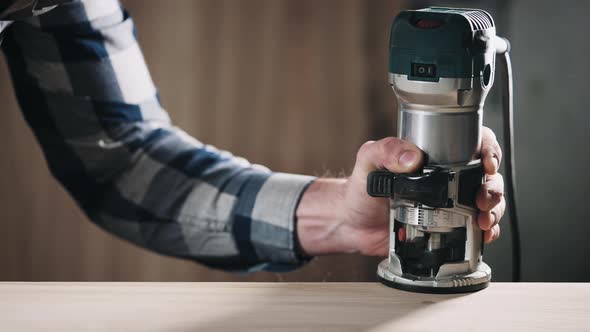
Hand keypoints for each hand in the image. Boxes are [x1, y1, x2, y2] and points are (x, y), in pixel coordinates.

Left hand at [296, 127, 504, 256]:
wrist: (351, 223)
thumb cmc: (360, 188)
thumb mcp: (369, 161)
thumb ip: (387, 150)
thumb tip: (412, 156)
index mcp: (434, 157)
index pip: (473, 144)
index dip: (489, 151)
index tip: (487, 164)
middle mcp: (448, 179)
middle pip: (488, 176)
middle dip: (493, 187)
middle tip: (481, 198)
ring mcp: (450, 204)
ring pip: (487, 203)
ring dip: (493, 211)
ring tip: (481, 220)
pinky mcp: (448, 228)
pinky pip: (475, 230)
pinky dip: (485, 233)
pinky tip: (481, 235)